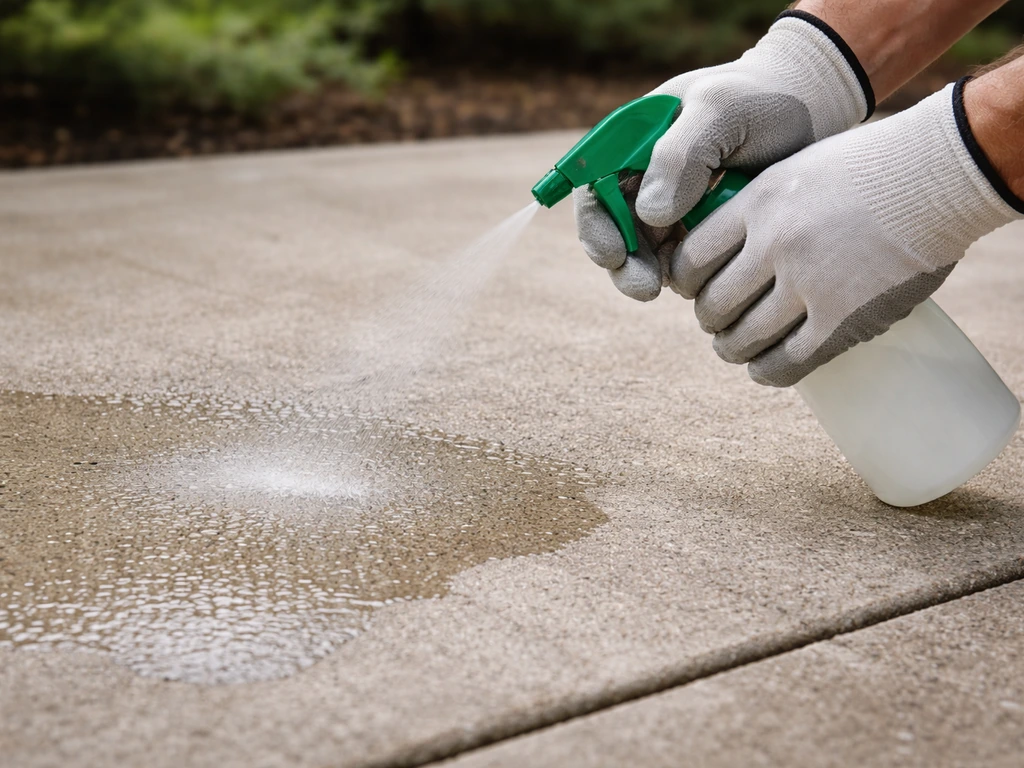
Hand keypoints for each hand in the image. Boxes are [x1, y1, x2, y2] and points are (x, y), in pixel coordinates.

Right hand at [576, 11, 871, 300]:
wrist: (813, 112)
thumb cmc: (764, 100)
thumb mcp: (722, 111)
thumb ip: (681, 155)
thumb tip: (649, 214)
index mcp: (631, 141)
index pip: (593, 187)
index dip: (597, 225)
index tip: (616, 254)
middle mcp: (642, 176)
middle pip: (613, 229)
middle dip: (624, 264)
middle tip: (645, 289)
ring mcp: (669, 207)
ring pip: (644, 253)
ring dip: (653, 275)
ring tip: (680, 287)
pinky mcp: (697, 231)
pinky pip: (681, 263)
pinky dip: (689, 275)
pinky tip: (712, 279)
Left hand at [672, 81, 1022, 386]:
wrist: (941, 175)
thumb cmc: (871, 166)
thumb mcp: (797, 168)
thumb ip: (760, 206)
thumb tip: (727, 244)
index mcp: (759, 203)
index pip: (690, 259)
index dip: (684, 282)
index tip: (692, 288)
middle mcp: (777, 245)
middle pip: (712, 304)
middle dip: (710, 318)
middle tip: (718, 319)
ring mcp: (810, 285)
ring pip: (743, 339)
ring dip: (732, 348)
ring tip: (736, 346)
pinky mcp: (843, 321)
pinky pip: (787, 363)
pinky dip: (767, 371)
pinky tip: (765, 368)